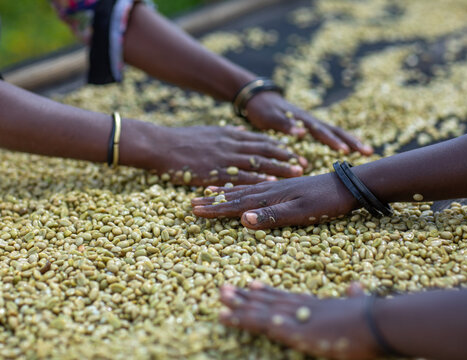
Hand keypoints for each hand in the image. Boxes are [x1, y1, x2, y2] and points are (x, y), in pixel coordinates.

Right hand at [146, 125, 306, 185]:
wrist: (161, 145)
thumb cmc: (184, 139)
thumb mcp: (210, 131)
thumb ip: (229, 133)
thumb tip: (243, 131)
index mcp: (230, 136)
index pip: (261, 140)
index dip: (279, 146)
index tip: (295, 150)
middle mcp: (231, 144)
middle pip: (265, 150)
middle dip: (286, 156)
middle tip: (304, 162)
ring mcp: (224, 157)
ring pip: (257, 162)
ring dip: (278, 166)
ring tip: (296, 171)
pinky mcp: (215, 170)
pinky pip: (240, 176)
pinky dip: (256, 179)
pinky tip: (270, 183)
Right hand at [192, 172, 357, 228]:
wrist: (348, 186)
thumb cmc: (326, 202)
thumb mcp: (301, 212)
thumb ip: (272, 215)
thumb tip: (243, 219)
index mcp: (270, 196)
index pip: (236, 203)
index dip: (215, 208)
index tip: (195, 210)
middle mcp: (270, 190)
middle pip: (235, 195)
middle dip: (213, 200)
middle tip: (192, 203)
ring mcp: (277, 188)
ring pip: (244, 189)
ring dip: (225, 192)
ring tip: (208, 192)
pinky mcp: (285, 188)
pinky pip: (257, 187)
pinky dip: (244, 188)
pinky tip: (242, 188)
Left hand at [219, 281, 380, 359]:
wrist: (376, 322)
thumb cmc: (373, 317)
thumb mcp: (361, 305)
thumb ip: (354, 296)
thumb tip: (355, 285)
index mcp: (316, 305)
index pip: (286, 297)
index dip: (268, 291)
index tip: (253, 284)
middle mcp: (301, 307)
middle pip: (268, 300)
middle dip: (247, 296)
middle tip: (226, 288)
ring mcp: (294, 317)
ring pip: (259, 308)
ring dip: (238, 303)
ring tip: (220, 296)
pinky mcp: (290, 330)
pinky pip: (258, 323)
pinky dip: (240, 318)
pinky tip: (225, 315)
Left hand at [246, 92, 373, 154]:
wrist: (259, 98)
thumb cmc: (262, 109)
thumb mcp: (269, 116)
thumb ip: (284, 124)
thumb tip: (301, 132)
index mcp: (302, 119)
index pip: (321, 131)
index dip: (333, 141)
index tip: (345, 151)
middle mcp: (311, 121)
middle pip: (335, 130)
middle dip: (352, 141)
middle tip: (369, 151)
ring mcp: (312, 123)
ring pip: (335, 132)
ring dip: (351, 141)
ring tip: (367, 151)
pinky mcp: (310, 126)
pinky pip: (329, 134)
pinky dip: (342, 140)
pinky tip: (350, 150)